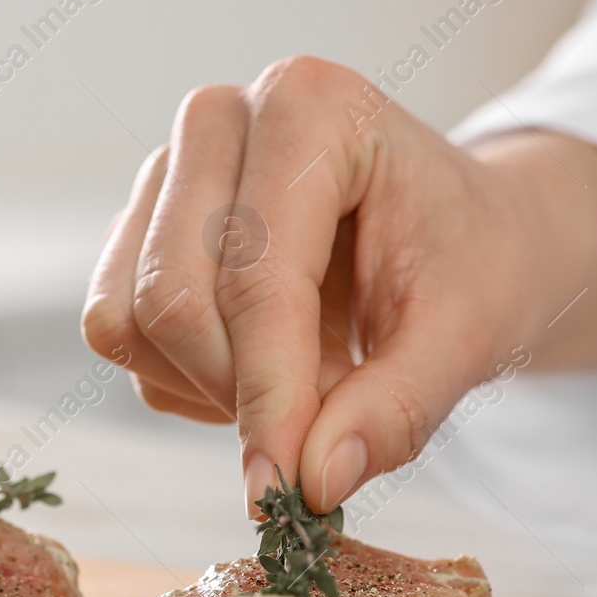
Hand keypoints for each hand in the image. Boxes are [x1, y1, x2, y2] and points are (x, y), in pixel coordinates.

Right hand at [81, 56, 596, 514]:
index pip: (256, 276)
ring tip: (303, 380)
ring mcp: (167, 169)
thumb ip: (396, 409)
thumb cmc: (474, 263)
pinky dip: (185, 378)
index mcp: (311, 107)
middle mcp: (219, 119)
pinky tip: (261, 365)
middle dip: (237, 393)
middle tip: (315, 435)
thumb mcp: (470, 336)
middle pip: (169, 298)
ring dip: (208, 387)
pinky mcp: (139, 224)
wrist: (464, 235)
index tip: (287, 489)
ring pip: (128, 319)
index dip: (269, 394)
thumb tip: (313, 483)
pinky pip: (121, 334)